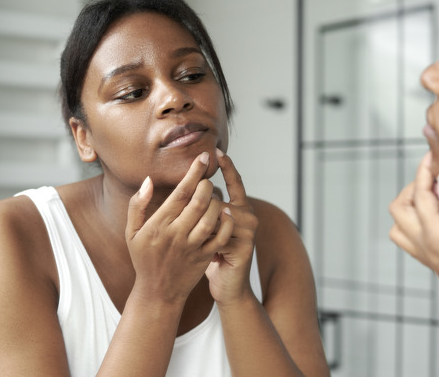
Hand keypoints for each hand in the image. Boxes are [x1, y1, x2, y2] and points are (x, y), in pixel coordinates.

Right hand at [125, 151, 233, 303]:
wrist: (158, 292)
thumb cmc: (143, 258)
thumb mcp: (131, 232)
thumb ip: (137, 205)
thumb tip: (148, 180)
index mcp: (159, 224)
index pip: (180, 192)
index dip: (193, 172)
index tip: (203, 157)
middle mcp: (176, 234)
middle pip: (199, 201)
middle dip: (207, 184)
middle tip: (207, 178)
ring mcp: (192, 246)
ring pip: (212, 216)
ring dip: (217, 201)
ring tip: (214, 195)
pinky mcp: (204, 256)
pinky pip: (221, 235)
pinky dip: (226, 222)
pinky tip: (226, 212)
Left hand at [205, 149, 257, 305]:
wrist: (227, 287)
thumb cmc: (212, 257)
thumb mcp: (207, 230)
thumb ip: (205, 209)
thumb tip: (193, 187)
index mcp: (239, 209)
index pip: (235, 182)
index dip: (228, 166)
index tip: (216, 151)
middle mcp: (248, 216)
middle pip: (220, 198)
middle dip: (202, 207)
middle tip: (190, 226)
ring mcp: (248, 231)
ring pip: (218, 214)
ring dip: (201, 226)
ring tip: (196, 240)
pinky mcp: (245, 246)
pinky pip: (220, 234)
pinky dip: (207, 241)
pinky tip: (205, 251)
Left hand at [389, 153, 438, 336]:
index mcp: (434, 238)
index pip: (420, 194)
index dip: (427, 171)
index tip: (437, 152)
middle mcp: (426, 247)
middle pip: (400, 208)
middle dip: (415, 185)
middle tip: (436, 172)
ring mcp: (431, 257)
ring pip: (403, 225)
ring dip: (413, 204)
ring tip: (436, 192)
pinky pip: (415, 238)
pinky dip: (421, 221)